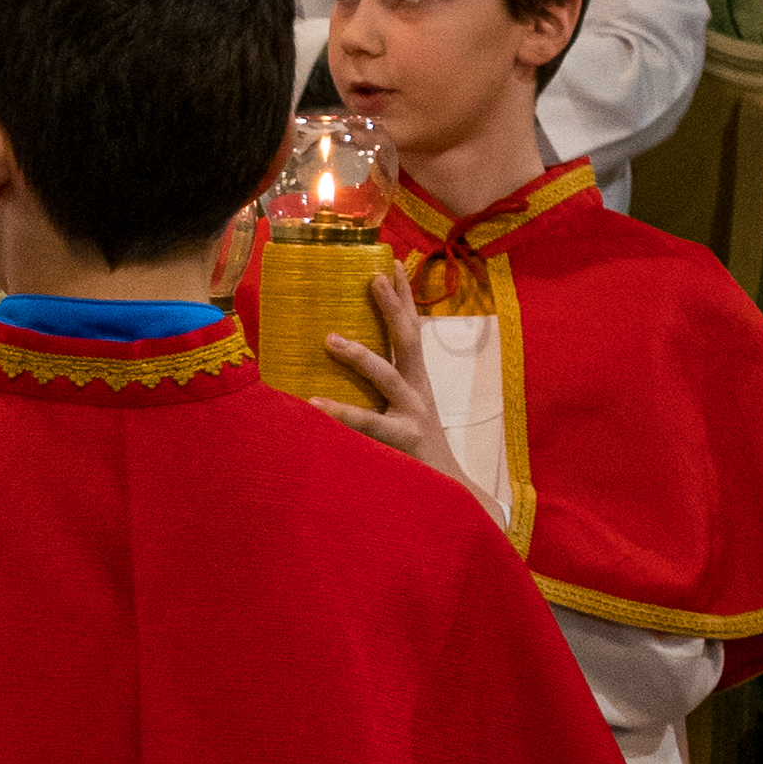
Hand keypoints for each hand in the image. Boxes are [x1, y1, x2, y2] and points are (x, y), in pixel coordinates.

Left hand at [317, 263, 497, 514]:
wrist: (450, 501)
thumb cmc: (415, 457)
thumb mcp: (403, 417)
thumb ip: (381, 390)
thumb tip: (339, 360)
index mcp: (417, 384)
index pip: (412, 332)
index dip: (404, 298)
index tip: (392, 262)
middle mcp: (417, 395)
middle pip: (409, 342)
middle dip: (394, 308)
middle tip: (374, 276)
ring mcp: (412, 420)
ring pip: (387, 380)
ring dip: (360, 357)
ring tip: (330, 338)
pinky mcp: (401, 447)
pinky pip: (367, 428)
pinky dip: (341, 416)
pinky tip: (313, 406)